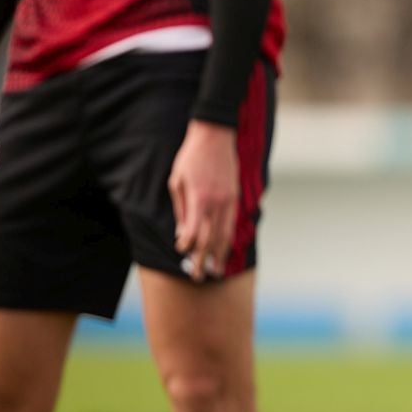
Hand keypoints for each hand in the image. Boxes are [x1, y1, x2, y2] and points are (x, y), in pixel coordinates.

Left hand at [169, 121, 239, 280]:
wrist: (215, 135)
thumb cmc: (190, 157)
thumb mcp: (176, 182)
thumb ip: (180, 210)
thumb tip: (181, 233)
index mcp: (200, 199)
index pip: (195, 232)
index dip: (188, 247)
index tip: (182, 255)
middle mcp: (217, 203)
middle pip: (212, 239)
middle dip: (204, 260)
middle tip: (199, 277)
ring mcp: (230, 200)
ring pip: (226, 234)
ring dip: (220, 254)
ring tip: (216, 270)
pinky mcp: (236, 196)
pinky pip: (232, 223)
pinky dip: (228, 239)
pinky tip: (224, 248)